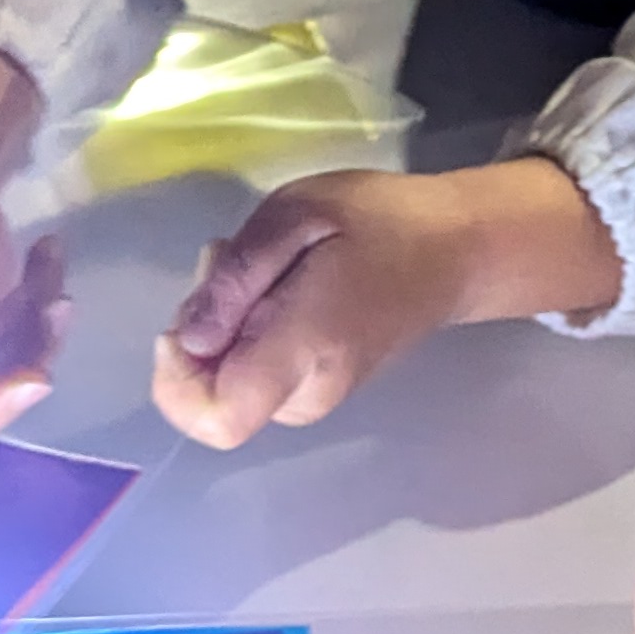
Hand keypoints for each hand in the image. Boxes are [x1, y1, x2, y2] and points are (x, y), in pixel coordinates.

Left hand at [151, 155, 622, 443]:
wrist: (458, 249)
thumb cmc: (382, 220)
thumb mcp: (298, 214)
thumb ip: (238, 277)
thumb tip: (187, 340)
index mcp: (306, 348)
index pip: (219, 418)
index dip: (176, 385)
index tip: (180, 325)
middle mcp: (311, 390)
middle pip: (217, 398)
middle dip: (201, 333)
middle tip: (227, 260)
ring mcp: (320, 395)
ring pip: (233, 385)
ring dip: (224, 326)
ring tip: (259, 261)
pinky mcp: (323, 386)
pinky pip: (258, 374)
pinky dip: (247, 332)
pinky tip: (273, 281)